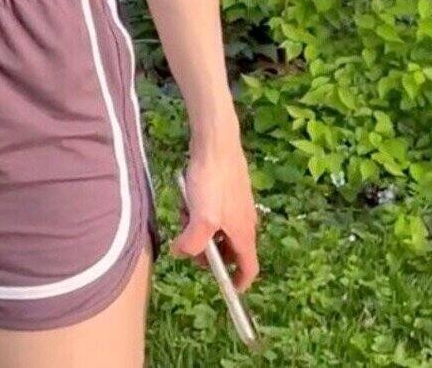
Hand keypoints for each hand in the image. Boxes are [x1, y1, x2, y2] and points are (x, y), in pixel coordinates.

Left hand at [173, 129, 260, 290]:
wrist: (215, 144)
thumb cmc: (212, 181)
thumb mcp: (201, 217)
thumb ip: (192, 242)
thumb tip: (182, 253)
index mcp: (244, 234)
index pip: (249, 267)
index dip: (240, 281)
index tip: (228, 288)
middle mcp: (244, 222)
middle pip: (230, 250)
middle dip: (209, 252)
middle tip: (188, 245)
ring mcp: (236, 206)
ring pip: (218, 229)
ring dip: (200, 229)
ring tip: (183, 214)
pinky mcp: (226, 192)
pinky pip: (212, 211)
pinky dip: (199, 212)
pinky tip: (185, 199)